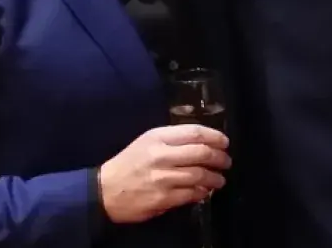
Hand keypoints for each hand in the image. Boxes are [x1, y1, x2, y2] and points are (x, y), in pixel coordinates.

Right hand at [98, 124, 230, 224]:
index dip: (215, 136)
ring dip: (215, 177)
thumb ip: (172, 140)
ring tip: (220, 179)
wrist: (105, 190)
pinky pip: (191, 194)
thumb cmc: (129, 163)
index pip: (194, 132)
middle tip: (226, 161)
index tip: (224, 142)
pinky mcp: (163, 198)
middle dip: (220, 157)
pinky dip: (203, 192)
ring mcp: (163, 178)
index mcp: (158, 137)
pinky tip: (205, 190)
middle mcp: (161, 155)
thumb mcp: (147, 142)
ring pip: (200, 175)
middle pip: (202, 153)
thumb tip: (202, 143)